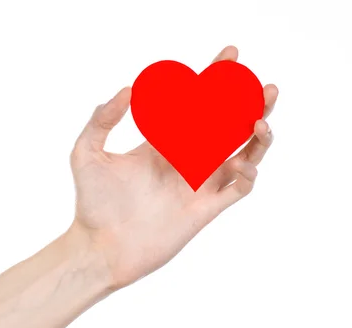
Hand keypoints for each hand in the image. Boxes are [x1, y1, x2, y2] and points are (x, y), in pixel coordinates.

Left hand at [68, 46, 278, 288]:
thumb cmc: (91, 204)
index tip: (230, 55)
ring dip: (257, 137)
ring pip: (242, 154)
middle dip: (248, 103)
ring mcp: (198, 184)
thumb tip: (129, 88)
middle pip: (228, 125)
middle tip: (264, 87)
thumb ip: (102, 119)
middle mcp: (186, 159)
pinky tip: (244, 165)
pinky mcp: (205, 210)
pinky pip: (238, 190)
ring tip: (260, 120)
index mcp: (163, 141)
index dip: (215, 78)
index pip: (196, 103)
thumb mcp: (86, 153)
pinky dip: (248, 176)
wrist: (100, 248)